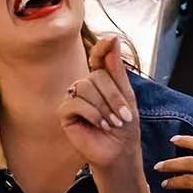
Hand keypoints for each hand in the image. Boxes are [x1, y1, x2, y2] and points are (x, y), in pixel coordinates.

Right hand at [60, 35, 140, 175]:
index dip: (102, 48)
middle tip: (123, 116)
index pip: (98, 57)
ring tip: (112, 123)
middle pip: (96, 75)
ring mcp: (74, 98)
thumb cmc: (124, 127)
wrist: (119, 152)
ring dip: (104, 107)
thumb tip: (113, 39)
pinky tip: (100, 125)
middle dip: (114, 96)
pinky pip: (75, 103)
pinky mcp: (65, 113)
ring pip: (85, 87)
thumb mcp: (127, 97)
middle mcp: (86, 86)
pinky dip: (92, 114)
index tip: (112, 39)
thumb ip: (117, 71)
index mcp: (101, 80)